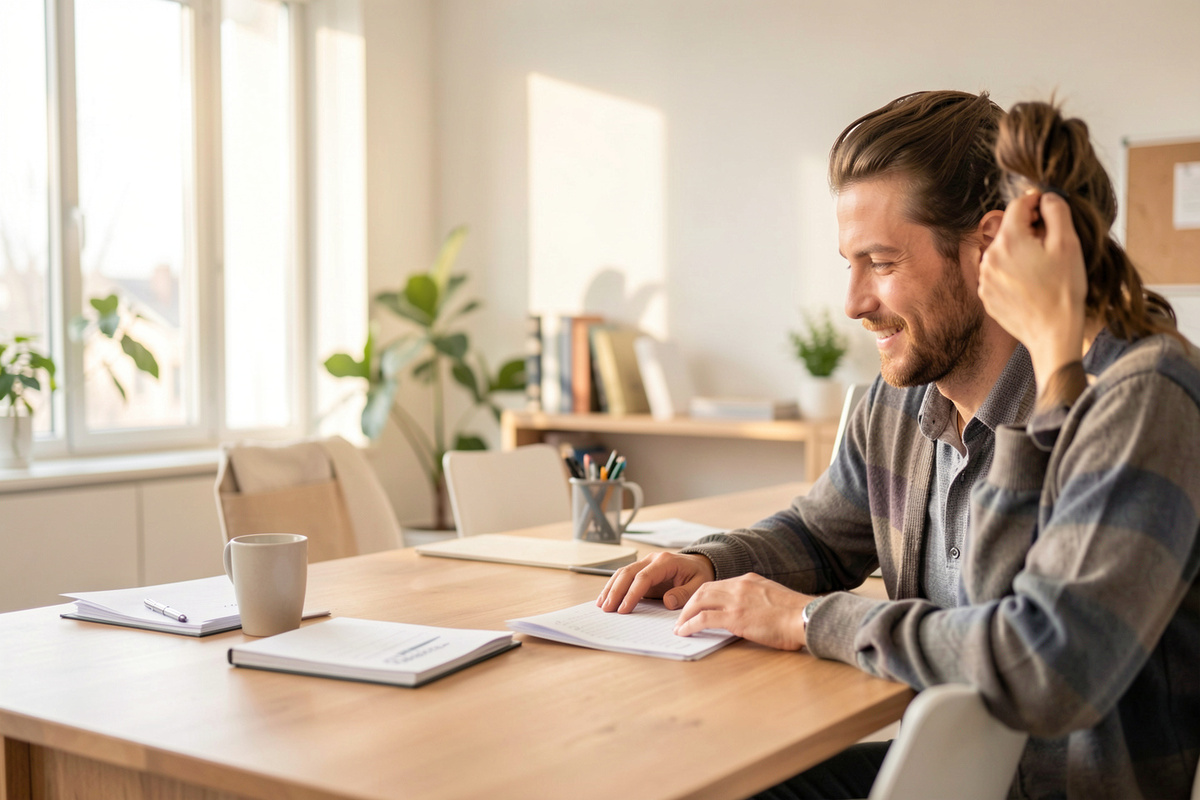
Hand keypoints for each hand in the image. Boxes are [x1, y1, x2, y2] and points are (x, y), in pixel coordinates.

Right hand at [596, 552, 714, 613]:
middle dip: (616, 591)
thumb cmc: (699, 574)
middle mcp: (652, 559)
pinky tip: (606, 597)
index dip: (632, 593)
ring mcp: (645, 563)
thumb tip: (667, 601)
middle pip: (628, 573)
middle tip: (607, 608)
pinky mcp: (641, 571)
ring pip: (622, 573)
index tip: (624, 609)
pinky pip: (624, 577)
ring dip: (611, 588)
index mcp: (665, 561)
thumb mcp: (699, 585)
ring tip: (602, 605)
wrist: (699, 564)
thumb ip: (684, 593)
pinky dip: (614, 586)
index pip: (644, 577)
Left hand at [673, 573, 811, 650]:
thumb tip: (749, 613)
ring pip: (699, 601)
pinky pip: (703, 618)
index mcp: (749, 580)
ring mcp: (736, 600)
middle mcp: (739, 586)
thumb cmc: (796, 615)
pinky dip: (689, 624)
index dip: (704, 595)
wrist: (805, 617)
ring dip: (685, 614)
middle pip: (704, 589)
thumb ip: (758, 600)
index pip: (718, 584)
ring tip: (679, 625)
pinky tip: (684, 632)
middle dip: (689, 602)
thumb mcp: (774, 598)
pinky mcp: (734, 617)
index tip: (697, 606)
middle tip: (682, 615)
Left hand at [978, 190, 1087, 385]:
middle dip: (1028, 230)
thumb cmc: (1063, 289)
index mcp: (1008, 240)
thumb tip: (1045, 197)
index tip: (1049, 209)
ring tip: (1042, 268)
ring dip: (1020, 251)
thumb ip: (1056, 211)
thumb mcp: (1068, 243)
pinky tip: (1031, 283)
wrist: (1052, 333)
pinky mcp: (986, 295)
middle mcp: (989, 257)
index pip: (1017, 206)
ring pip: (1003, 251)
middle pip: (1008, 229)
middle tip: (1050, 244)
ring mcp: (984, 278)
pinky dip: (1013, 271)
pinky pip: (999, 273)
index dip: (1035, 203)